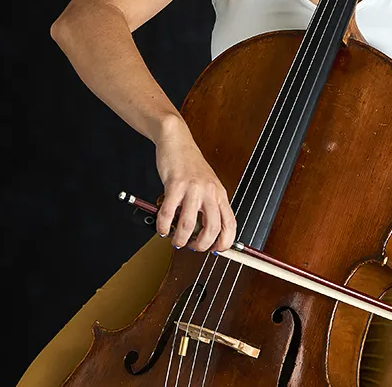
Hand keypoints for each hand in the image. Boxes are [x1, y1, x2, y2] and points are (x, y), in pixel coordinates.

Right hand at [154, 117, 236, 252]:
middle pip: (213, 228)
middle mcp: (210, 191)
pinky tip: (162, 227)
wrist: (177, 141)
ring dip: (180, 239)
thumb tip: (204, 233)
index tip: (214, 250)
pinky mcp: (175, 184)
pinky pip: (169, 213)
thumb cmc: (190, 165)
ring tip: (175, 240)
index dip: (224, 242)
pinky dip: (164, 226)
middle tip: (192, 247)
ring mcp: (193, 188)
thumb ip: (208, 205)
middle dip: (201, 245)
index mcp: (220, 193)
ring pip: (189, 225)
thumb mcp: (208, 185)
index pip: (230, 224)